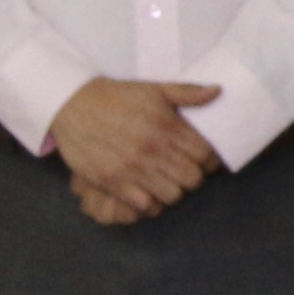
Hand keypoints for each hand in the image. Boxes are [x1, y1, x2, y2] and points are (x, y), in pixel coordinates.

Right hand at [49, 78, 223, 222]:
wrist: (73, 105)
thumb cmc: (118, 97)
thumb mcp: (155, 89)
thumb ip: (188, 93)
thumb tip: (218, 91)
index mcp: (167, 126)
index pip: (205, 154)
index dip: (209, 161)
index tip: (204, 160)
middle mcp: (152, 149)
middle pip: (192, 178)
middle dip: (194, 177)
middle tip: (185, 172)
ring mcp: (131, 167)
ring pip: (172, 194)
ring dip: (174, 191)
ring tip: (168, 182)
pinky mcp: (112, 181)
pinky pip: (144, 205)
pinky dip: (151, 203)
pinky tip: (148, 192)